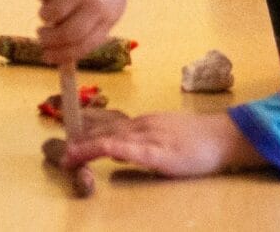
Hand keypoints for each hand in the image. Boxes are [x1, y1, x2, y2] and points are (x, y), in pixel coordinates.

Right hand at [35, 0, 140, 65]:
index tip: (46, 56)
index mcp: (109, 14)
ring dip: (44, 15)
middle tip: (41, 35)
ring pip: (50, 13)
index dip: (61, 55)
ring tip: (51, 7)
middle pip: (66, 33)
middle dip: (48, 39)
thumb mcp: (107, 8)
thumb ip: (88, 32)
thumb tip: (57, 57)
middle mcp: (96, 0)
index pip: (83, 45)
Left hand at [60, 110, 263, 177]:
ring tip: (66, 155)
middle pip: (104, 131)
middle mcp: (143, 126)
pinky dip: (117, 149)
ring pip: (114, 140)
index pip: (106, 123)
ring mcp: (152, 137)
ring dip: (88, 147)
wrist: (225, 137)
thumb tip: (112, 151)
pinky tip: (104, 151)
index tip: (59, 126)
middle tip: (54, 144)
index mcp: (142, 123)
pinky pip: (136, 150)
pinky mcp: (163, 153)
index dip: (81, 126)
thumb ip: (137, 143)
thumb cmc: (197, 141)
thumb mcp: (162, 138)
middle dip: (77, 138)